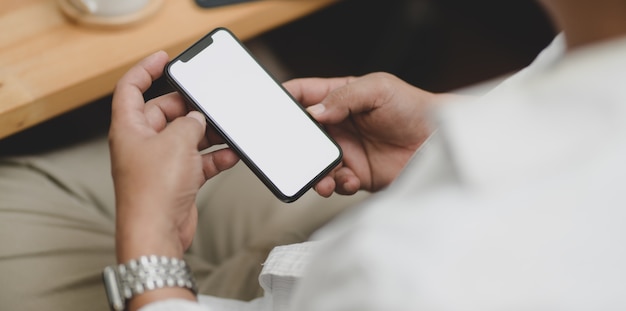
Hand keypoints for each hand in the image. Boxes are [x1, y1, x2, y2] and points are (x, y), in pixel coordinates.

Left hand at [109, 51, 238, 262]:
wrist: (158, 232)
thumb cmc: (154, 190)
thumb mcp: (177, 142)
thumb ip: (190, 122)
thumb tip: (197, 118)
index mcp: (129, 128)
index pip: (131, 88)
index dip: (145, 70)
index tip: (164, 59)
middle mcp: (142, 143)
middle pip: (165, 113)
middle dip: (189, 109)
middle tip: (209, 105)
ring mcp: (160, 163)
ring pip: (185, 137)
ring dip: (207, 135)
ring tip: (226, 131)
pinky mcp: (177, 180)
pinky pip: (198, 160)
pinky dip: (213, 157)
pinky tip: (230, 155)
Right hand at [284, 72, 441, 196]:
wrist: (438, 143)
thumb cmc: (413, 108)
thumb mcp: (378, 89)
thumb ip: (343, 97)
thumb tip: (312, 112)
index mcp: (339, 98)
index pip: (303, 95)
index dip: (283, 99)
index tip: (268, 108)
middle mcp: (338, 125)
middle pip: (302, 133)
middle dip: (292, 143)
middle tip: (288, 151)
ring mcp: (345, 151)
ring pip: (314, 162)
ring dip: (312, 171)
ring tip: (321, 178)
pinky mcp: (355, 175)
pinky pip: (334, 182)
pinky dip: (335, 185)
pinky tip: (346, 180)